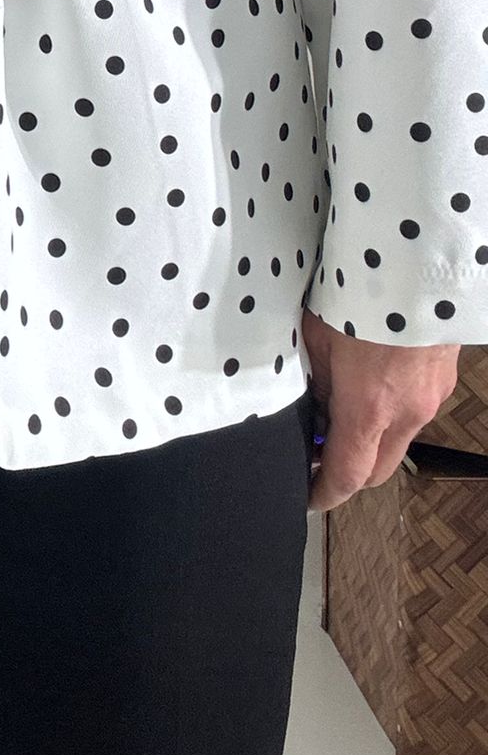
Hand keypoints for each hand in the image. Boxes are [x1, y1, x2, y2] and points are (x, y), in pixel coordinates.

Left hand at [302, 307, 459, 510]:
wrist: (417, 258)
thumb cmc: (358, 291)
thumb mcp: (317, 336)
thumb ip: (317, 380)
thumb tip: (314, 406)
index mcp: (368, 408)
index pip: (347, 475)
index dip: (325, 492)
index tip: (309, 497)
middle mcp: (406, 412)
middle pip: (378, 470)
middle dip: (350, 474)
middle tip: (318, 457)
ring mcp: (431, 397)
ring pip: (399, 440)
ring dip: (372, 439)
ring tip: (341, 410)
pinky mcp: (444, 378)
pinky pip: (414, 410)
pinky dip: (391, 412)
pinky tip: (372, 383)